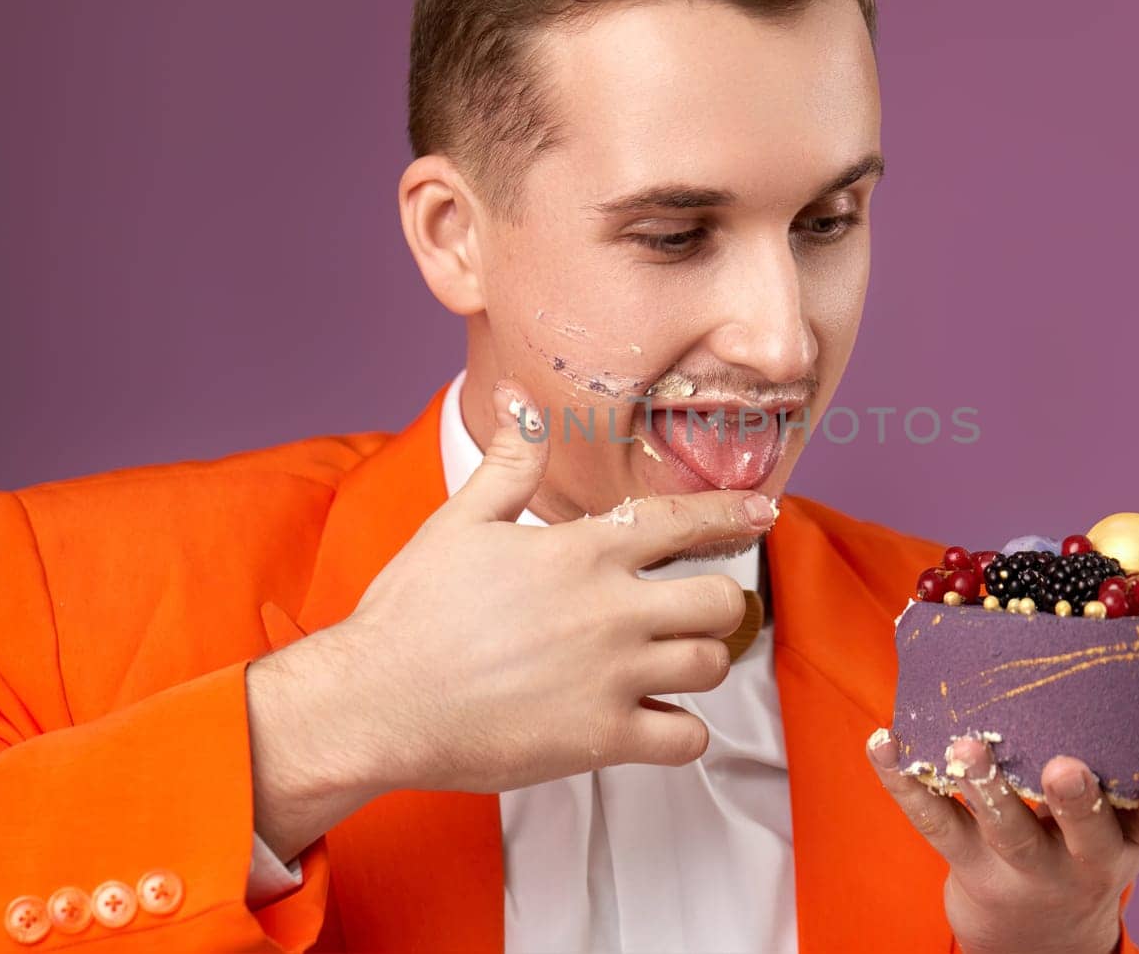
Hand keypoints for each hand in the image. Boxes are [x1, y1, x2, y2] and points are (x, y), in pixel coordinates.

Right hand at [247, 379, 775, 859]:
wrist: (375, 701)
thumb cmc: (411, 614)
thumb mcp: (459, 521)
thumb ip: (510, 463)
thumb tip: (523, 398)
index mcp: (582, 552)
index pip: (684, 522)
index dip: (733, 514)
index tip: (763, 512)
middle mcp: (611, 610)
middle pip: (719, 601)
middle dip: (716, 603)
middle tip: (694, 612)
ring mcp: (612, 677)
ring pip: (710, 667)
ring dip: (698, 665)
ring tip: (667, 665)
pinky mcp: (602, 738)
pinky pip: (687, 739)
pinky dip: (682, 732)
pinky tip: (655, 722)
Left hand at [868, 732, 1138, 953]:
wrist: (1032, 937)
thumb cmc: (1080, 849)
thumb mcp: (1119, 828)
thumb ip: (1124, 767)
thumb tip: (1117, 658)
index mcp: (1124, 842)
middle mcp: (1079, 860)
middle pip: (1081, 834)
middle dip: (1074, 802)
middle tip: (1066, 769)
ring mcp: (1020, 865)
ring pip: (1005, 829)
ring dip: (985, 786)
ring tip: (967, 747)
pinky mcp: (966, 860)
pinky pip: (932, 821)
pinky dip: (902, 780)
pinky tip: (882, 742)